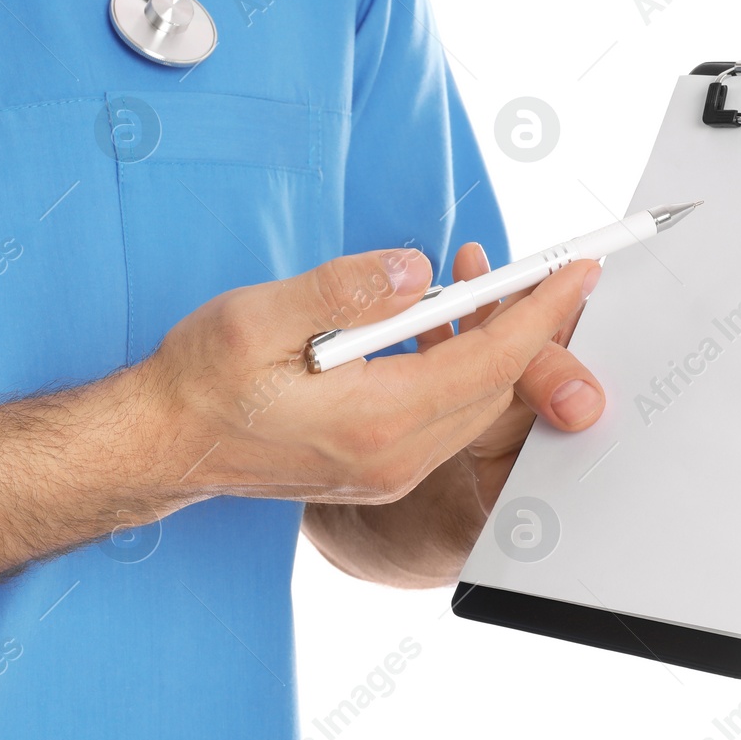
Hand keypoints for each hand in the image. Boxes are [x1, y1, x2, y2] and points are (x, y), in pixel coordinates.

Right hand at [138, 246, 599, 506]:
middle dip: (533, 328)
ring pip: (474, 405)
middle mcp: (394, 458)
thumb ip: (342, 291)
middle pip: (495, 388)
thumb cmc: (201, 381)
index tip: (577, 271)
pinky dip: (463, 371)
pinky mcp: (376, 469)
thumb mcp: (258, 318)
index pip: (489, 362)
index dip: (540, 312)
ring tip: (503, 292)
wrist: (163, 444)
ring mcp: (387, 471)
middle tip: (554, 274)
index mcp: (375, 422)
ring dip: (497, 348)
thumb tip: (413, 268)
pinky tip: (447, 331)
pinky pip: (444, 416)